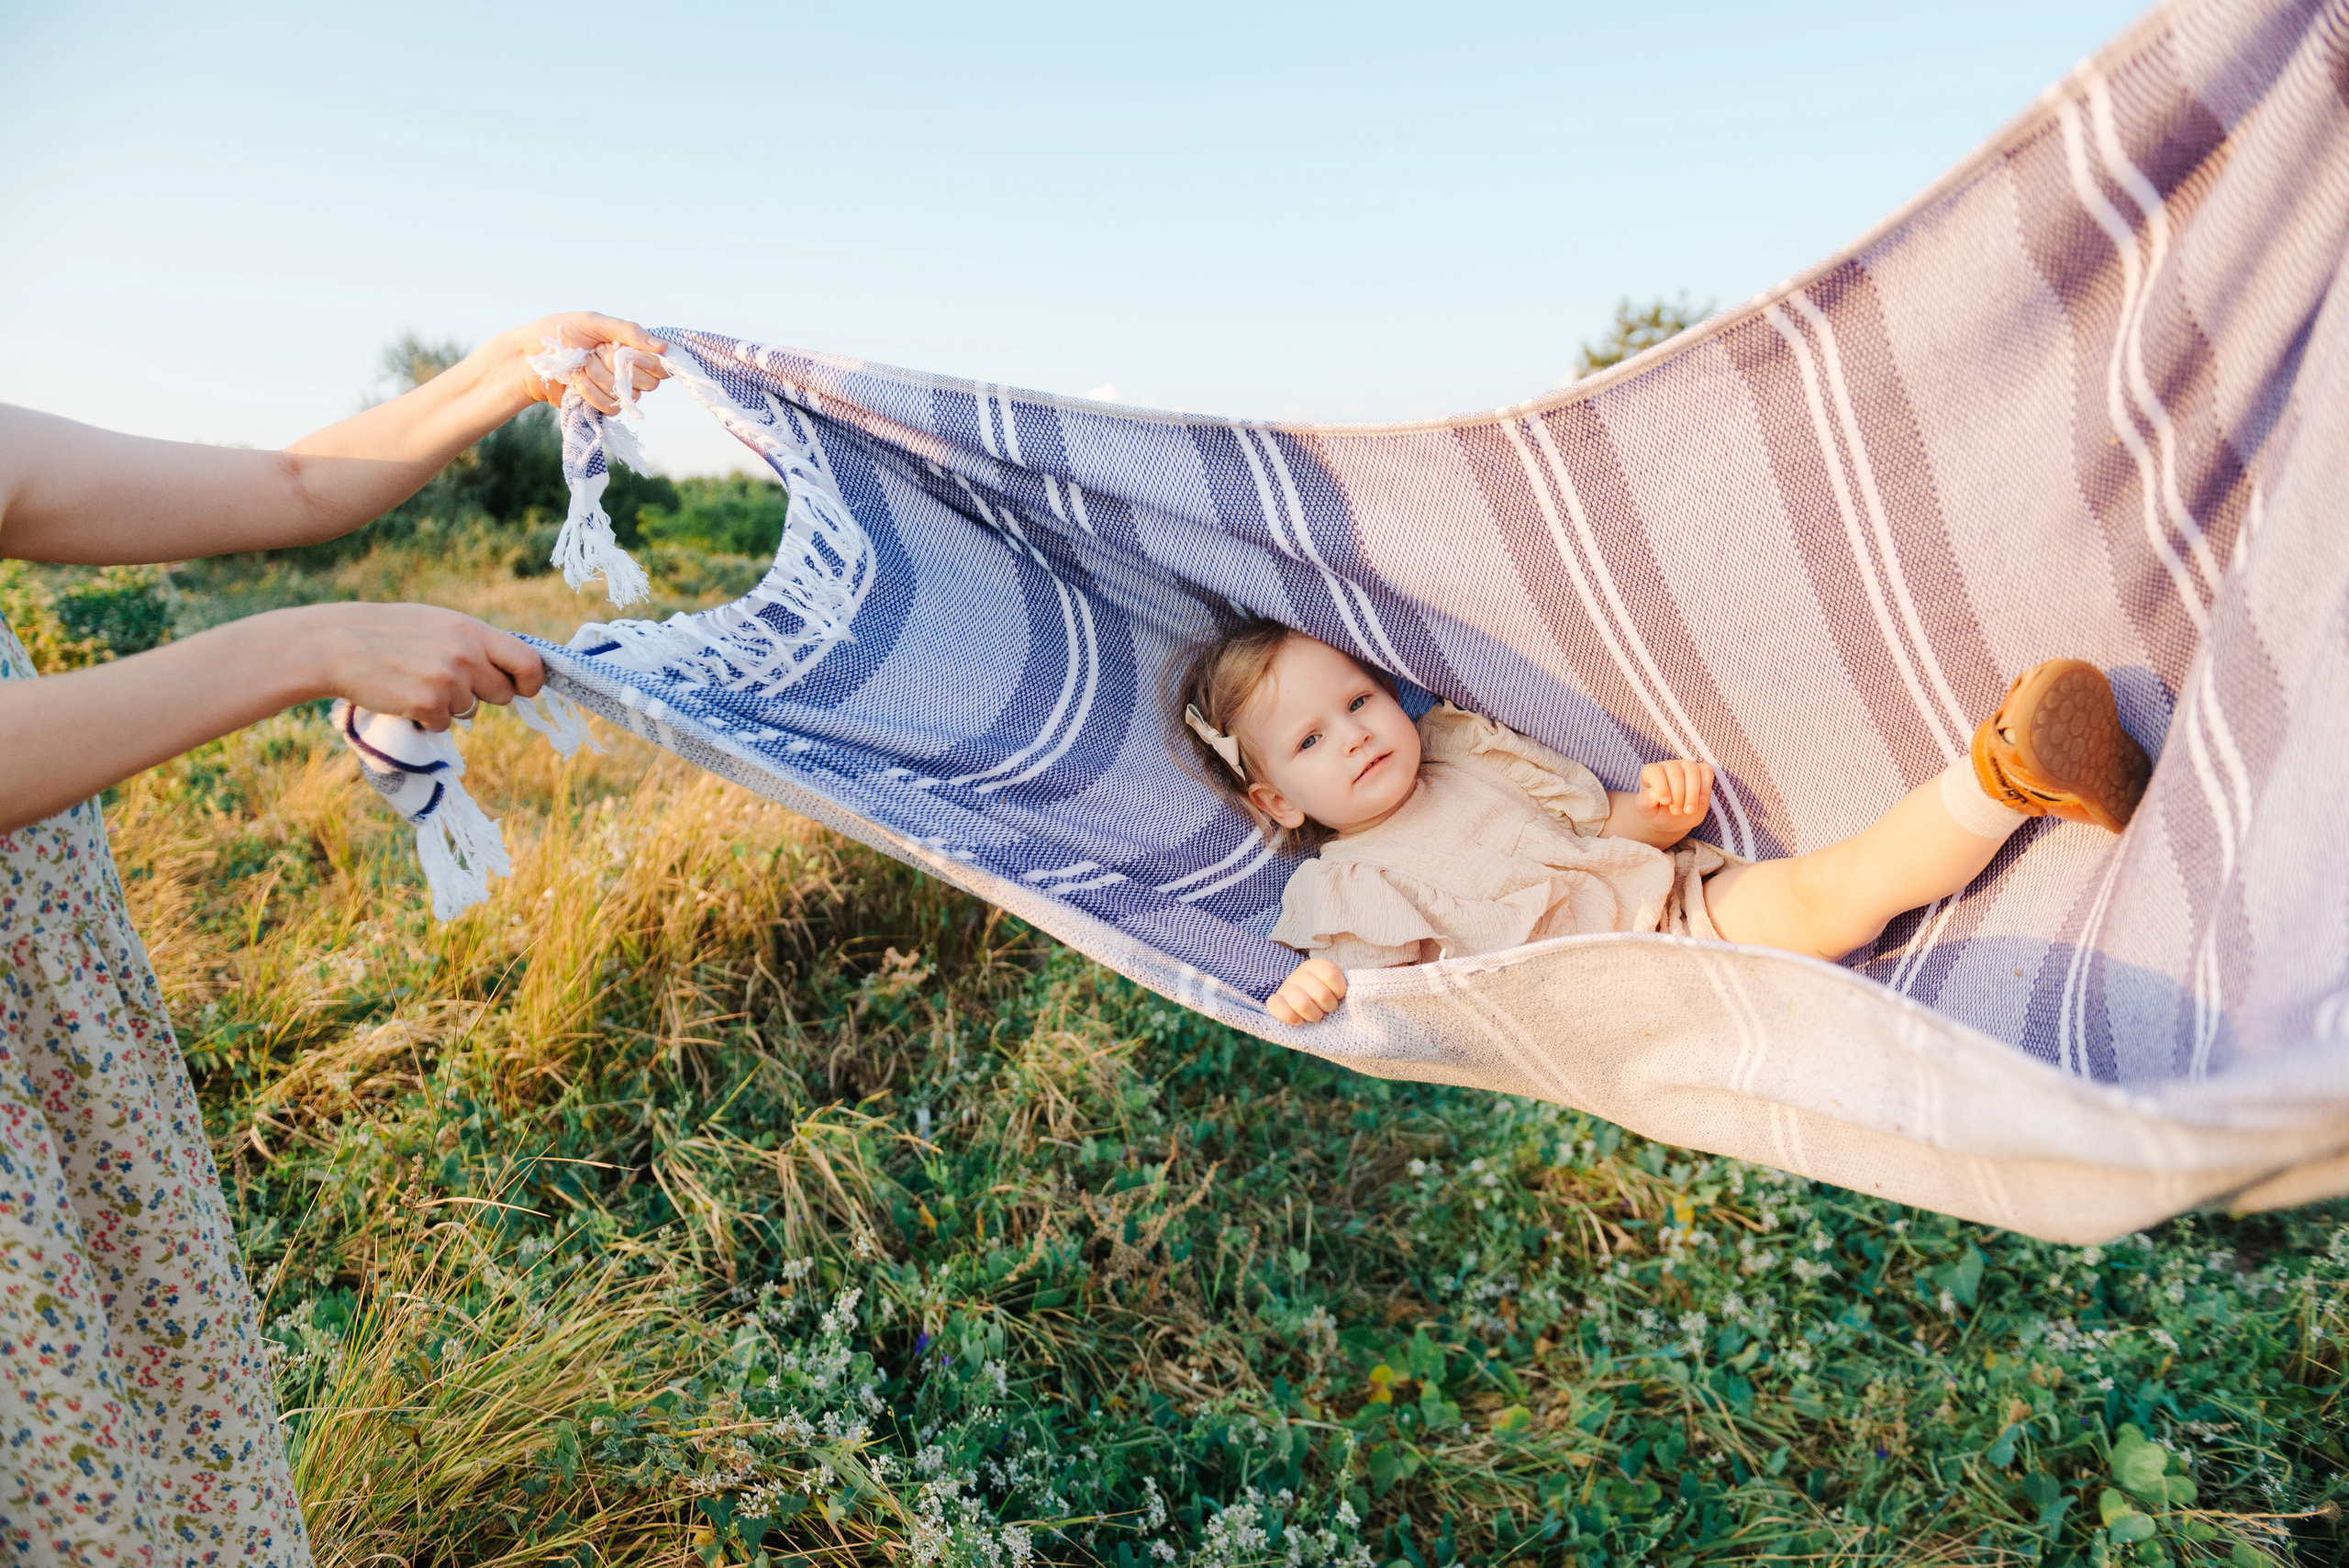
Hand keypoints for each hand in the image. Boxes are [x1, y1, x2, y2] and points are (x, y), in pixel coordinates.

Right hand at [289, 602, 545, 729]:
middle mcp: (466, 654)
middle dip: (484, 695)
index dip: (531, 681)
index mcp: (472, 630)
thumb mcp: (438, 623)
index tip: (524, 689)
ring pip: (471, 710)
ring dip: (449, 704)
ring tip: (417, 681)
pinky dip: (427, 718)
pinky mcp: (428, 704)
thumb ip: (473, 642)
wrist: (337, 644)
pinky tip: (404, 696)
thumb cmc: (388, 632)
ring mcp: (448, 680)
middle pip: (503, 693)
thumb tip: (511, 667)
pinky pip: (444, 724)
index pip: (528, 661)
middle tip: (450, 684)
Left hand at [503, 312, 672, 415]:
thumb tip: (663, 346)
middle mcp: (627, 370)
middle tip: (597, 353)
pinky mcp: (600, 405)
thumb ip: (629, 331)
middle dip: (620, 367)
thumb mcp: (593, 322)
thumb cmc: (558, 333)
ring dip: (601, 378)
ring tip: (581, 365)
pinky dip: (592, 393)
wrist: (529, 358)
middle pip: (649, 382)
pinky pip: (612, 407)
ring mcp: (615, 390)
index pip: (660, 364)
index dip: (649, 363)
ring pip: (629, 395)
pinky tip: (576, 382)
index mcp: (629, 347)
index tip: (629, 354)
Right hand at [1267, 956, 1346, 1025]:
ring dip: (1314, 1015)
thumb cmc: (1326, 996)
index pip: (1331, 975)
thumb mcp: (1337, 986)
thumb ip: (1348, 985)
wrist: (1305, 1005)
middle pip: (1321, 994)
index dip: (1339, 990)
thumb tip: (1369, 986)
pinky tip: (1299, 1021)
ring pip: (1302, 1004)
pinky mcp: (1274, 1002)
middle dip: (1329, 1006)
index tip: (1339, 995)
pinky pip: (1279, 1008)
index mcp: (1316, 965)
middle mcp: (1299, 973)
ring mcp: (1286, 987)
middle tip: (1327, 1008)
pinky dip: (1291, 1017)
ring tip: (1316, 1015)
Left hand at [1635, 759, 1712, 835]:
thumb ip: (1645, 802)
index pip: (1655, 772)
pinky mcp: (1701, 771)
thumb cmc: (1658, 813)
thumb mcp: (1647, 812)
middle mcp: (1668, 766)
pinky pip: (1706, 771)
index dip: (1661, 786)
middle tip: (1677, 812)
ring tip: (1689, 810)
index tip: (1665, 802)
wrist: (1674, 820)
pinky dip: (1705, 786)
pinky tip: (1701, 800)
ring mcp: (1685, 766)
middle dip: (1678, 794)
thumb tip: (1653, 794)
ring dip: (1692, 792)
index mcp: (1651, 772)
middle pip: (1675, 772)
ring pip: (1692, 770)